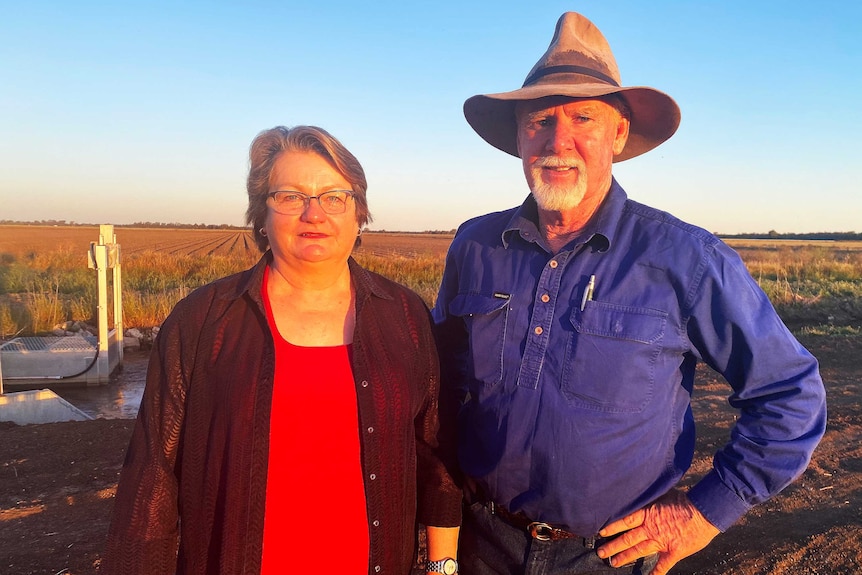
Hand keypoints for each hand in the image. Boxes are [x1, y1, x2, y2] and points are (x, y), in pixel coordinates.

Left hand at [596, 488, 719, 574]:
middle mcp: (651, 529)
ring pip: (639, 551)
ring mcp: (661, 542)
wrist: (704, 512)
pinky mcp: (673, 552)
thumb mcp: (663, 494)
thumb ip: (651, 497)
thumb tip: (641, 491)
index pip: (624, 521)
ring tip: (613, 562)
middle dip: (613, 546)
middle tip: (601, 552)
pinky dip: (656, 573)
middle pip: (628, 538)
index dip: (612, 527)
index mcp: (648, 514)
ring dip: (625, 557)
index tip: (601, 532)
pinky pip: (662, 565)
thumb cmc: (685, 500)